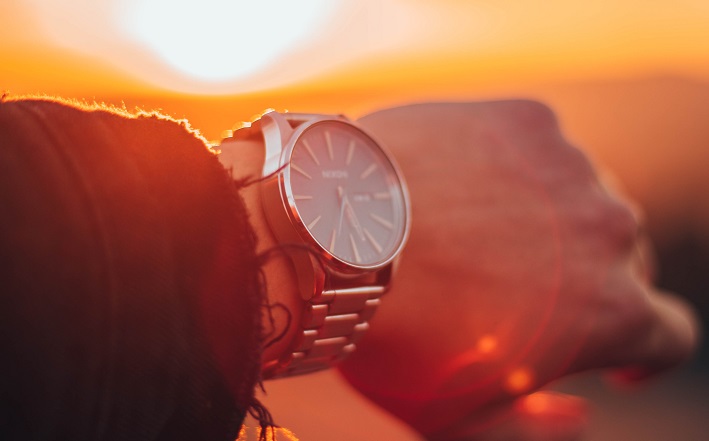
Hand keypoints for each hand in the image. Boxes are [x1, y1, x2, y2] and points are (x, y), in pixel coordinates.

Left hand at [337, 101, 699, 439]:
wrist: (331, 236)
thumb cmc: (391, 338)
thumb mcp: (456, 419)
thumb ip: (529, 430)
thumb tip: (579, 416)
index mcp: (613, 313)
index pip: (668, 335)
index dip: (644, 352)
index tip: (614, 357)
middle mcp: (612, 232)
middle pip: (625, 262)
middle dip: (589, 285)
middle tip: (531, 295)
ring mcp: (573, 167)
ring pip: (586, 201)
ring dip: (556, 223)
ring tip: (488, 237)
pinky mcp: (530, 120)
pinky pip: (542, 151)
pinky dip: (519, 173)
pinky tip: (469, 189)